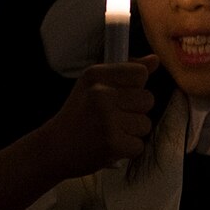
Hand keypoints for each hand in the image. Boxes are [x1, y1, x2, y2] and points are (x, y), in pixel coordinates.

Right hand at [38, 56, 158, 177]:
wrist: (54, 148)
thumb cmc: (79, 115)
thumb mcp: (94, 85)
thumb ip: (126, 72)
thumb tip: (155, 60)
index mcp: (96, 74)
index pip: (140, 73)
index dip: (134, 87)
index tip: (116, 96)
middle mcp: (101, 93)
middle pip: (147, 99)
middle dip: (135, 111)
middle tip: (111, 118)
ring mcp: (107, 119)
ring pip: (145, 123)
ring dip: (131, 132)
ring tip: (109, 132)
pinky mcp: (112, 143)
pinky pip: (139, 145)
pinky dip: (127, 149)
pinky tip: (109, 146)